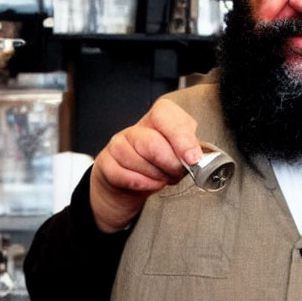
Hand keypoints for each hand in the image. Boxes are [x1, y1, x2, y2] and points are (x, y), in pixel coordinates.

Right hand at [89, 98, 202, 232]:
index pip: (165, 114)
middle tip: (178, 173)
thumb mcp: (179, 154)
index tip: (193, 158)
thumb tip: (196, 156)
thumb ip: (189, 149)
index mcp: (158, 119)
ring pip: (138, 160)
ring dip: (157, 176)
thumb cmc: (160, 165)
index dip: (181, 137)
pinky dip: (143, 184)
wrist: (130, 185)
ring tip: (163, 178)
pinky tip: (149, 184)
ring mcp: (118, 145)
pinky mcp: (106, 164)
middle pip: (152, 143)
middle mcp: (136, 129)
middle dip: (171, 164)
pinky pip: (126, 176)